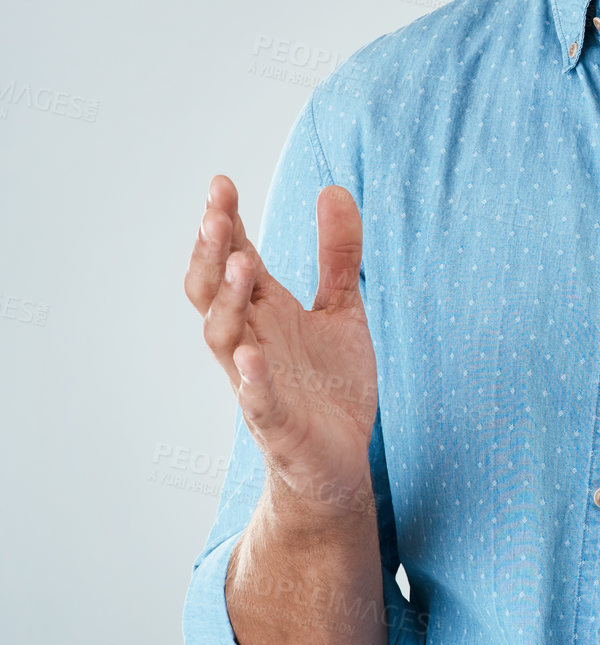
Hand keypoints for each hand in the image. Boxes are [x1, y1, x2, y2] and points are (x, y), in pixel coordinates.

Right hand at [184, 175, 379, 521]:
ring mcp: (258, 382)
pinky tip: (251, 356)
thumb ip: (338, 254)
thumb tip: (334, 188)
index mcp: (266, 312)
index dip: (225, 223)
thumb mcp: (343, 309)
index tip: (220, 182)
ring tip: (240, 262)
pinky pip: (256, 402)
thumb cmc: (330, 384)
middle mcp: (252, 341)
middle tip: (215, 212)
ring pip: (222, 339)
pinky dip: (252, 379)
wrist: (341, 462)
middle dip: (211, 253)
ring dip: (227, 301)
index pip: (234, 258)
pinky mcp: (277, 425)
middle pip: (213, 292)